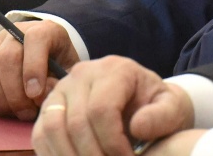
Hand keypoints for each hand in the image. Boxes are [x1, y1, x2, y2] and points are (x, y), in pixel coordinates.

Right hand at [0, 20, 81, 120]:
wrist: (44, 56)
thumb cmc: (58, 66)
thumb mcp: (67, 71)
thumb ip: (59, 82)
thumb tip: (39, 95)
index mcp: (44, 29)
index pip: (34, 39)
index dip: (34, 67)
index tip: (36, 94)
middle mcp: (15, 31)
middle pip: (7, 56)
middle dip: (16, 91)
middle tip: (27, 112)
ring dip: (1, 97)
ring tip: (18, 112)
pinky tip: (5, 109)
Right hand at [32, 55, 194, 155]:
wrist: (142, 102)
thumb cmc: (158, 107)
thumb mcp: (172, 108)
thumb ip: (162, 116)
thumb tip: (138, 127)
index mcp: (115, 69)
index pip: (101, 110)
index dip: (112, 143)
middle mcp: (82, 73)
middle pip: (75, 122)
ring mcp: (61, 89)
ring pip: (52, 129)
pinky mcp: (48, 107)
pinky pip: (40, 135)